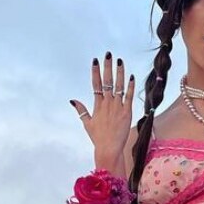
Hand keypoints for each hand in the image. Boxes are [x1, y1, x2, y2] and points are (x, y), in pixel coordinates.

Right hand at [70, 51, 134, 165]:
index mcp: (97, 105)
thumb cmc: (98, 138)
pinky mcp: (127, 112)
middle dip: (107, 67)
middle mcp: (107, 104)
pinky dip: (130, 86)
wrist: (109, 148)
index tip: (95, 60)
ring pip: (118, 86)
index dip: (95, 72)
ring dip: (119, 72)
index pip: (96, 84)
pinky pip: (129, 96)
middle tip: (108, 54)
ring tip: (120, 61)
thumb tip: (73, 100)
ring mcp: (117, 107)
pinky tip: (130, 76)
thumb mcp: (87, 123)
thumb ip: (81, 110)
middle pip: (107, 81)